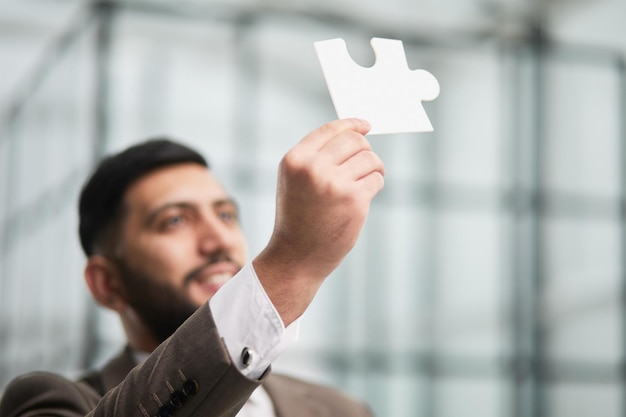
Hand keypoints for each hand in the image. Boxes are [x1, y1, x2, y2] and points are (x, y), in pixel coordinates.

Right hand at [253, 118, 384, 324]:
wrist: (296, 255)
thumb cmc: (298, 216)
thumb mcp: (295, 180)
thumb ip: (316, 155)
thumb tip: (356, 132)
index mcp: (295, 160)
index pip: (331, 130)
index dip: (353, 124)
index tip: (366, 125)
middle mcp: (313, 168)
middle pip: (355, 141)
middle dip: (365, 150)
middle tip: (365, 163)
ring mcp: (334, 183)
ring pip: (370, 159)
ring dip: (374, 168)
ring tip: (365, 182)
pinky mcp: (354, 200)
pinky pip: (376, 180)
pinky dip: (375, 184)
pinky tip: (363, 197)